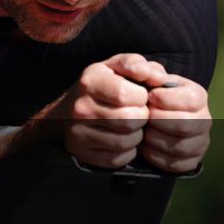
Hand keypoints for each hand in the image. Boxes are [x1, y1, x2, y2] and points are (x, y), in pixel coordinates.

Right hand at [56, 53, 159, 168]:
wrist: (65, 111)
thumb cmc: (100, 86)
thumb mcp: (114, 66)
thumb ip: (136, 64)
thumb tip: (158, 77)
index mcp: (89, 82)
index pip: (127, 95)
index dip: (142, 96)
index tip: (138, 96)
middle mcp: (81, 108)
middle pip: (130, 120)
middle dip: (142, 117)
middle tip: (138, 112)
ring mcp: (79, 133)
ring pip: (127, 141)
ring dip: (136, 135)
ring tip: (130, 125)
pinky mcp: (83, 153)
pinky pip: (119, 159)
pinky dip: (127, 151)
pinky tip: (122, 139)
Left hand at [139, 73, 211, 173]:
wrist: (137, 114)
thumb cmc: (138, 90)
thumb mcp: (136, 72)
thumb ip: (137, 66)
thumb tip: (144, 71)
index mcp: (196, 95)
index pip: (191, 100)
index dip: (166, 100)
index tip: (150, 98)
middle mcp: (203, 119)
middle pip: (187, 125)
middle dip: (159, 121)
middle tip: (145, 117)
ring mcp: (199, 142)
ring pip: (181, 147)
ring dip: (155, 139)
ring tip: (144, 130)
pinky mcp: (190, 162)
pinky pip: (175, 164)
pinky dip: (156, 156)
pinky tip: (145, 146)